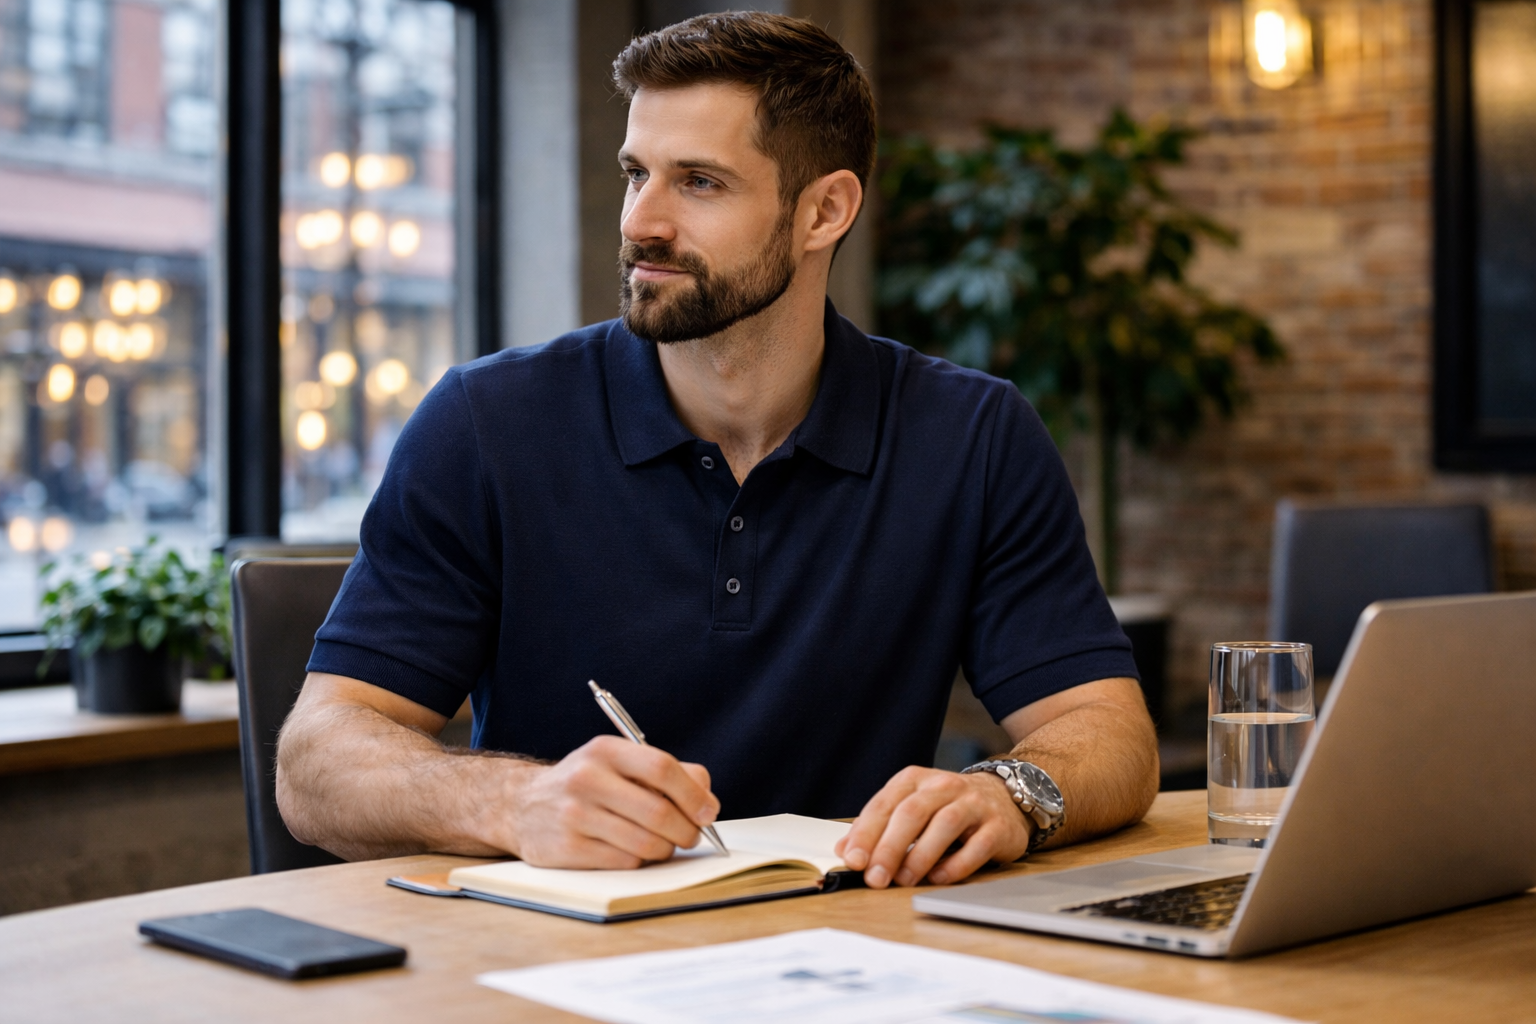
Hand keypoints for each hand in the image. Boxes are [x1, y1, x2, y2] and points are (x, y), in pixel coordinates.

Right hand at [501, 736, 719, 868]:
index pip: (662, 768)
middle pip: (658, 812)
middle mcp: (587, 779)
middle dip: (687, 830)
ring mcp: (575, 815)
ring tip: (663, 844)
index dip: (693, 794)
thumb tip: (706, 797)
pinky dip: (639, 861)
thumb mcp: (618, 762)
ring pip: (645, 843)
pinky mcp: (567, 849)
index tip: (708, 812)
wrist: (521, 806)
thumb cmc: (586, 784)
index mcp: (605, 750)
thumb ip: (666, 773)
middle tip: (692, 836)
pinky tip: (633, 851)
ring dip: (665, 849)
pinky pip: (625, 862)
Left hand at [833, 766, 1031, 887]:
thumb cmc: (947, 807)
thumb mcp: (909, 808)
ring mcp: (973, 804)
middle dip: (889, 848)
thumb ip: (878, 828)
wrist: (1003, 798)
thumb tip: (846, 851)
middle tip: (875, 878)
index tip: (852, 859)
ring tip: (904, 881)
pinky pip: (976, 845)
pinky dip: (955, 864)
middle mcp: (943, 786)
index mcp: (914, 780)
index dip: (866, 833)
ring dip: (920, 857)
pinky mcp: (997, 826)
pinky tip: (939, 878)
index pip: (884, 804)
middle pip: (911, 813)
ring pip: (944, 825)